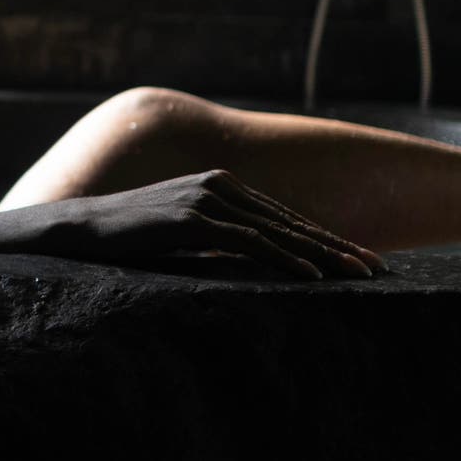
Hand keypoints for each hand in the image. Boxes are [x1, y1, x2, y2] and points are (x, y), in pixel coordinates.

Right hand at [31, 171, 385, 279]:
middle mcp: (221, 184)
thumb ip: (219, 240)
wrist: (82, 230)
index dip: (327, 239)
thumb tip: (253, 266)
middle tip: (378, 270)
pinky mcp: (193, 219)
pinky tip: (312, 276)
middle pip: (292, 221)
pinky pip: (250, 243)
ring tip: (358, 276)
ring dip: (323, 255)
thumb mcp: (185, 235)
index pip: (286, 217)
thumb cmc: (133, 240)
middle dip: (339, 247)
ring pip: (280, 231)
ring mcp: (207, 198)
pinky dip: (285, 259)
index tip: (362, 260)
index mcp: (223, 186)